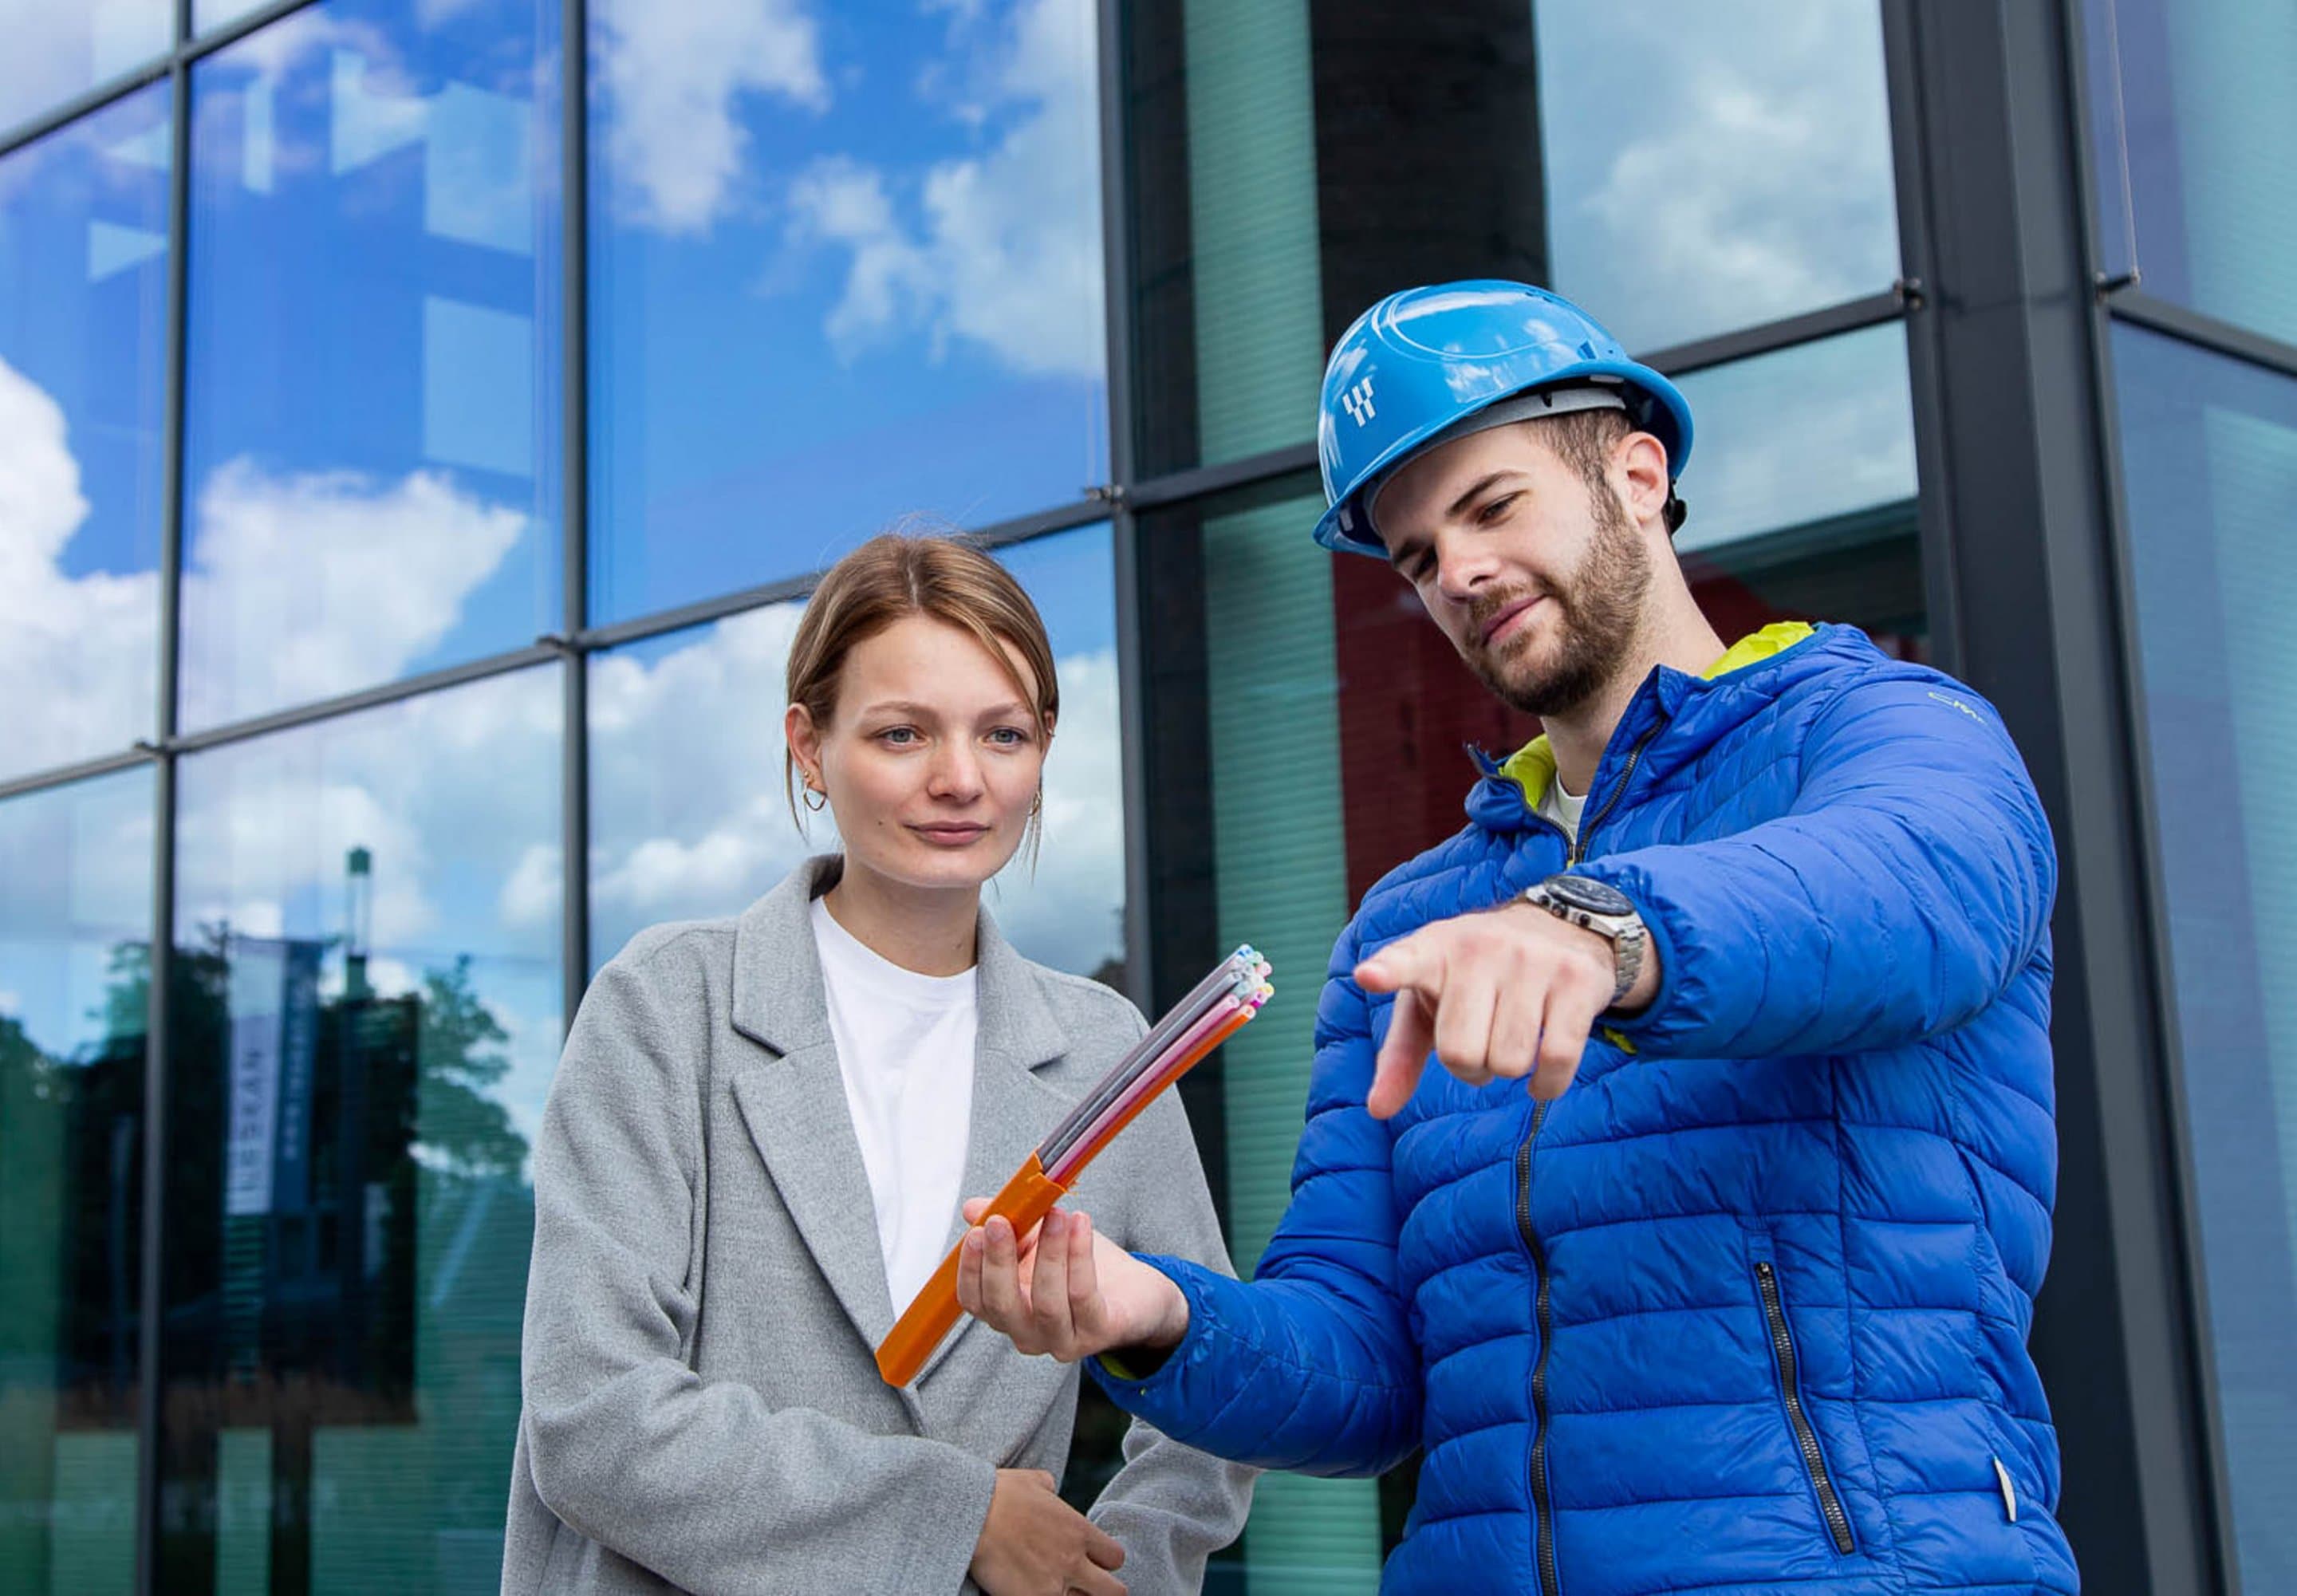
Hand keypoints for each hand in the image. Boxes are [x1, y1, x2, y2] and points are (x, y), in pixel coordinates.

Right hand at [955, 1201, 1189, 1364]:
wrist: (1134, 1292)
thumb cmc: (1079, 1267)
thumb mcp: (1037, 1239)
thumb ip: (1007, 1225)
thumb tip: (973, 1209)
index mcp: (1006, 1312)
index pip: (975, 1300)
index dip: (970, 1268)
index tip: (977, 1230)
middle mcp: (1028, 1334)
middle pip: (1003, 1306)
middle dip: (999, 1261)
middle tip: (1002, 1221)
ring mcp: (1063, 1340)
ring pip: (1047, 1303)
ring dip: (1049, 1253)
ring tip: (1055, 1213)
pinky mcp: (1098, 1333)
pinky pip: (1083, 1295)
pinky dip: (1079, 1255)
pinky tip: (1080, 1223)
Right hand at [968, 1468, 1125, 1595]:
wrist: (973, 1516)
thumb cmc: (999, 1494)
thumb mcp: (1032, 1481)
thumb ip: (1049, 1488)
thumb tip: (1049, 1489)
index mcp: (1079, 1531)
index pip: (1115, 1557)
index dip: (1103, 1562)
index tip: (1089, 1562)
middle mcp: (1074, 1561)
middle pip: (1114, 1591)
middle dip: (1101, 1590)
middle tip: (1081, 1585)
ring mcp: (1056, 1585)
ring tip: (1051, 1588)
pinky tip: (1032, 1593)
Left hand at [1355, 900, 1654, 1116]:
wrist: (1561, 929)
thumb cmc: (1476, 980)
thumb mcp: (1430, 1004)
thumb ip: (1400, 1055)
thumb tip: (1377, 1110)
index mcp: (1434, 949)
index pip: (1405, 961)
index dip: (1387, 971)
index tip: (1369, 976)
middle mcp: (1480, 948)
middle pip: (1460, 1053)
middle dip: (1469, 1067)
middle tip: (1480, 1042)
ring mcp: (1531, 960)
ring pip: (1509, 1062)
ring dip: (1507, 1071)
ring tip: (1509, 1043)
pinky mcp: (1576, 980)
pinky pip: (1556, 1061)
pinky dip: (1546, 1085)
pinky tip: (1540, 1079)